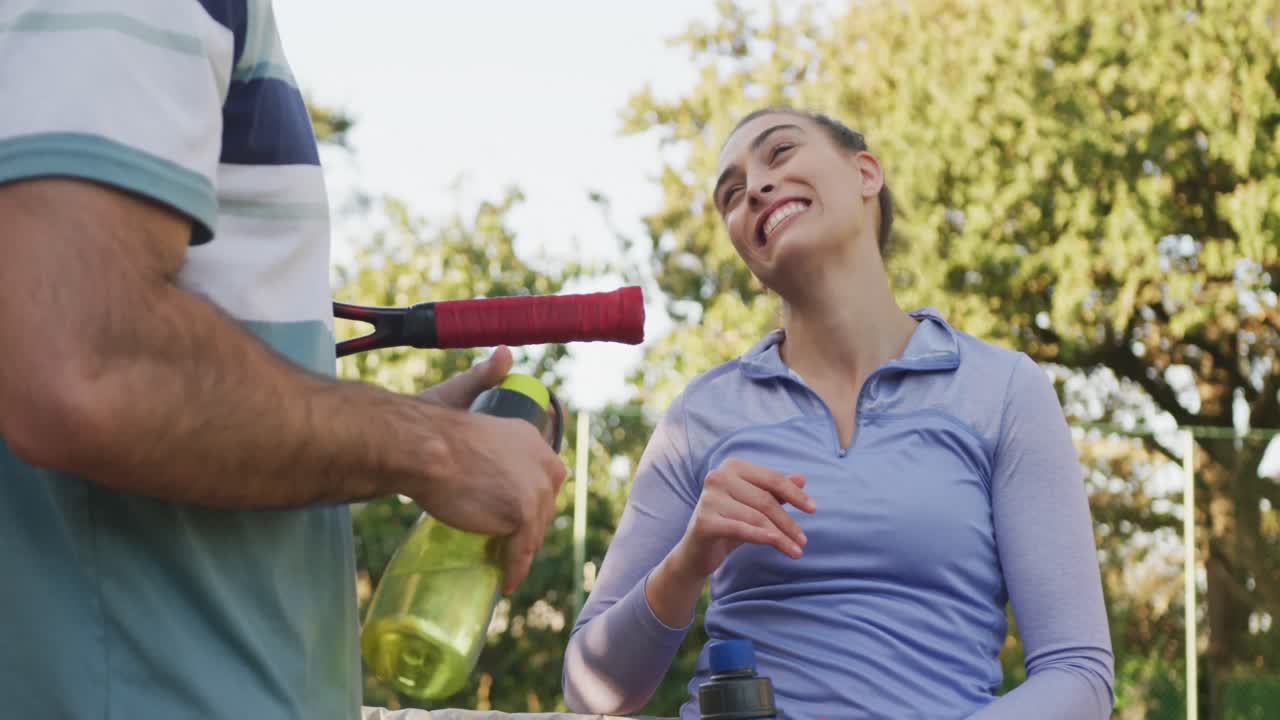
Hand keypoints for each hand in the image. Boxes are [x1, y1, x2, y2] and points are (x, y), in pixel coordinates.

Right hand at [410, 347, 566, 592]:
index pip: (543, 477)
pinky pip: (522, 551)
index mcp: (530, 437)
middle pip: (545, 506)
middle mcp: (542, 461)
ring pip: (535, 531)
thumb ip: (485, 377)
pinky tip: (506, 580)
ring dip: (522, 551)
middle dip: (530, 526)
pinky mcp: (523, 514)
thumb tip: (505, 352)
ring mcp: (535, 490)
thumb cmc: (429, 427)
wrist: (421, 448)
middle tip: (509, 544)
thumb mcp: (465, 398)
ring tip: (505, 565)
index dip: (529, 498)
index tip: (512, 514)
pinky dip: (514, 568)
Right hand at [670, 458, 814, 579]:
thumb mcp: (754, 505)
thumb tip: (802, 478)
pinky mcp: (705, 521)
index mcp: (732, 466)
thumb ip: (775, 491)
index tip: (813, 509)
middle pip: (765, 500)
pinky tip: (778, 544)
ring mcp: (709, 498)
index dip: (794, 494)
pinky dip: (762, 537)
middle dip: (788, 522)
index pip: (771, 479)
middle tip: (804, 540)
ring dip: (780, 536)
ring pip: (756, 517)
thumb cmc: (729, 522)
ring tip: (796, 551)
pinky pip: (741, 529)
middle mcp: (718, 477)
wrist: (696, 551)